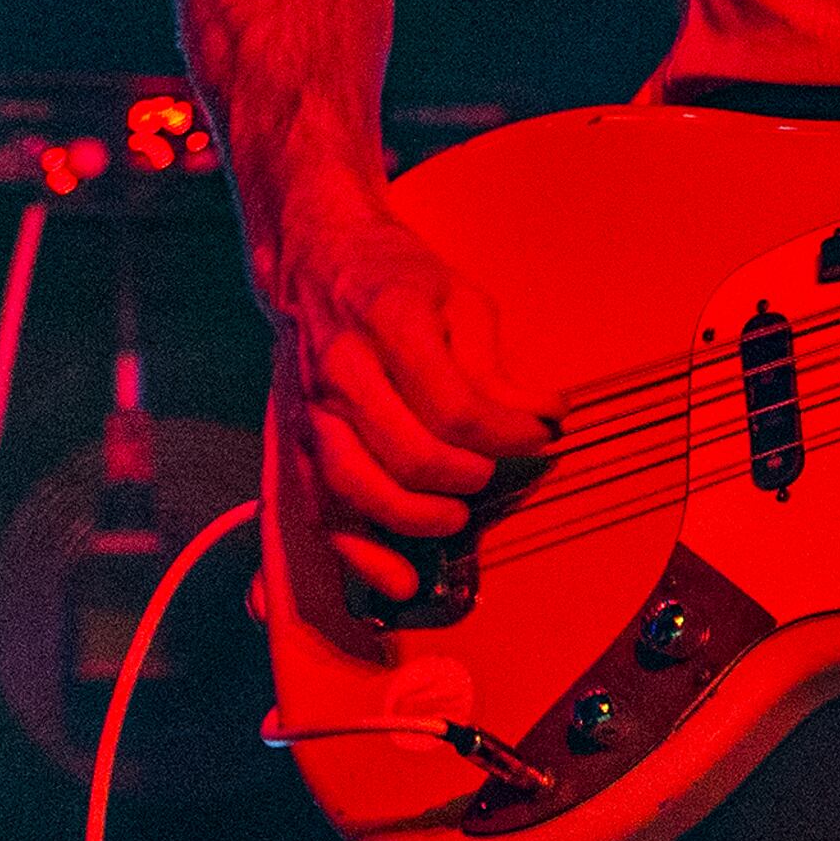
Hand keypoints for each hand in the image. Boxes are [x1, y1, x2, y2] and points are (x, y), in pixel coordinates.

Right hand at [266, 185, 561, 597]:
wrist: (316, 261)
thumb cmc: (399, 279)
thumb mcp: (462, 299)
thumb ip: (496, 363)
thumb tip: (543, 416)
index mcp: (391, 322)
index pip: (456, 404)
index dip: (508, 434)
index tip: (543, 436)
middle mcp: (342, 370)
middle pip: (407, 454)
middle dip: (465, 478)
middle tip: (494, 474)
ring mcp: (312, 411)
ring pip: (358, 489)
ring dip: (416, 518)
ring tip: (458, 516)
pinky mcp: (296, 443)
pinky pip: (323, 512)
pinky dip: (361, 553)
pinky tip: (400, 579)